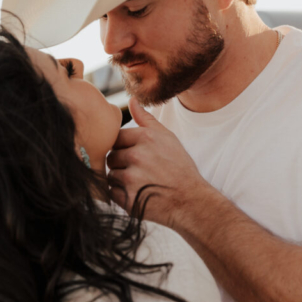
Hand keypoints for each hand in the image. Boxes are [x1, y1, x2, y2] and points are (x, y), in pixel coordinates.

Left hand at [107, 97, 207, 227]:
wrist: (191, 201)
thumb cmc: (180, 168)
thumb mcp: (168, 138)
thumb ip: (147, 120)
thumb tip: (131, 100)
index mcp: (145, 138)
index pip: (116, 138)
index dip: (124, 148)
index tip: (137, 156)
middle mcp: (137, 156)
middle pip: (111, 156)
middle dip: (121, 164)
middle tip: (140, 171)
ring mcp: (131, 179)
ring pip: (110, 175)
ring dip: (120, 180)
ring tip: (140, 183)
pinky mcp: (128, 199)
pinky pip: (111, 192)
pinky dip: (120, 195)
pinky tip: (137, 194)